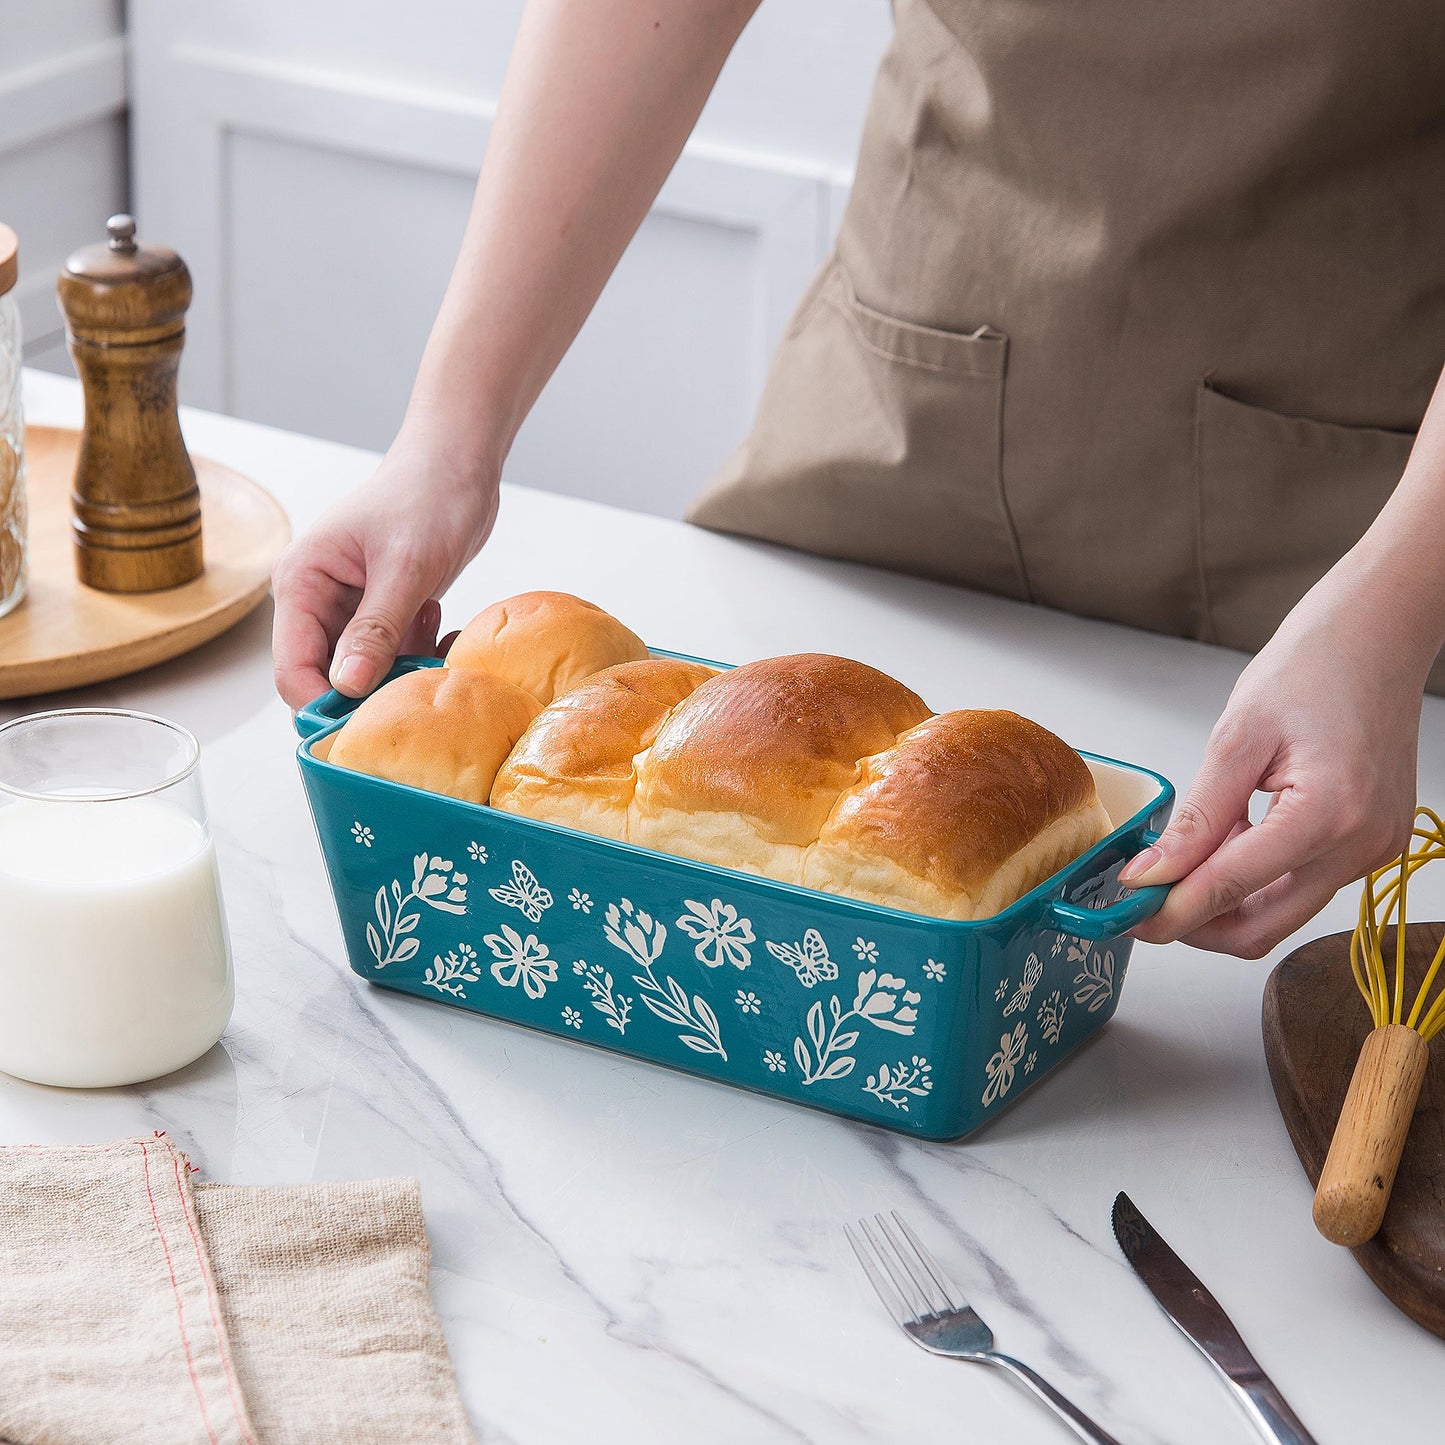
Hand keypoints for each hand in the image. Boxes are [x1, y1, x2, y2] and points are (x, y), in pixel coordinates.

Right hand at [271, 434, 498, 709]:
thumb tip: (346, 686)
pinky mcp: (384, 613)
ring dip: (401, 673)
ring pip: (364, 672)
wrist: (459, 465)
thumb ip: (375, 630)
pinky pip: (393, 657)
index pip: (292, 668)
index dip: (323, 703)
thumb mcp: (404, 568)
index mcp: (301, 583)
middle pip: (327, 677)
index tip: (367, 724)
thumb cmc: (426, 496)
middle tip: (415, 687)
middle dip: (370, 692)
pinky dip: (419, 657)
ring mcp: (351, 609)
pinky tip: (445, 633)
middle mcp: (317, 600)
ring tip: (435, 645)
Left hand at [1121, 562, 1427, 957]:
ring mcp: (1374, 850)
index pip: (1231, 887)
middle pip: (1262, 927)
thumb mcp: (1235, 739)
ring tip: (1182, 862)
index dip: (1171, 908)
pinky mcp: (1372, 845)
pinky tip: (1228, 842)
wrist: (1376, 637)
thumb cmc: (1313, 668)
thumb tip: (1152, 873)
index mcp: (1329, 814)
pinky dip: (1257, 878)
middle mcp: (1361, 845)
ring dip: (1225, 901)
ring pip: (1282, 912)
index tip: (1127, 914)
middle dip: (1195, 925)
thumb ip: (1196, 819)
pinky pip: (1303, 884)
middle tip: (1143, 906)